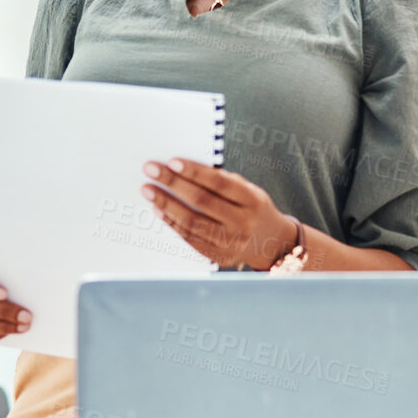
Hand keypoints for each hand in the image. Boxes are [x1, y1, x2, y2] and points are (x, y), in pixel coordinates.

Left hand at [142, 158, 298, 269]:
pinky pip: (190, 238)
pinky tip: (158, 210)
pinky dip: (172, 223)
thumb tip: (184, 170)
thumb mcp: (248, 190)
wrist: (269, 242)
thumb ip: (223, 181)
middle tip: (150, 170)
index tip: (172, 161)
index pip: (220, 183)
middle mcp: (244, 223)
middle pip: (202, 201)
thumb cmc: (251, 208)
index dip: (195, 172)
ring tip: (148, 190)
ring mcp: (231, 242)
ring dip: (166, 204)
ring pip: (192, 221)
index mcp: (253, 201)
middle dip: (173, 183)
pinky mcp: (218, 256)